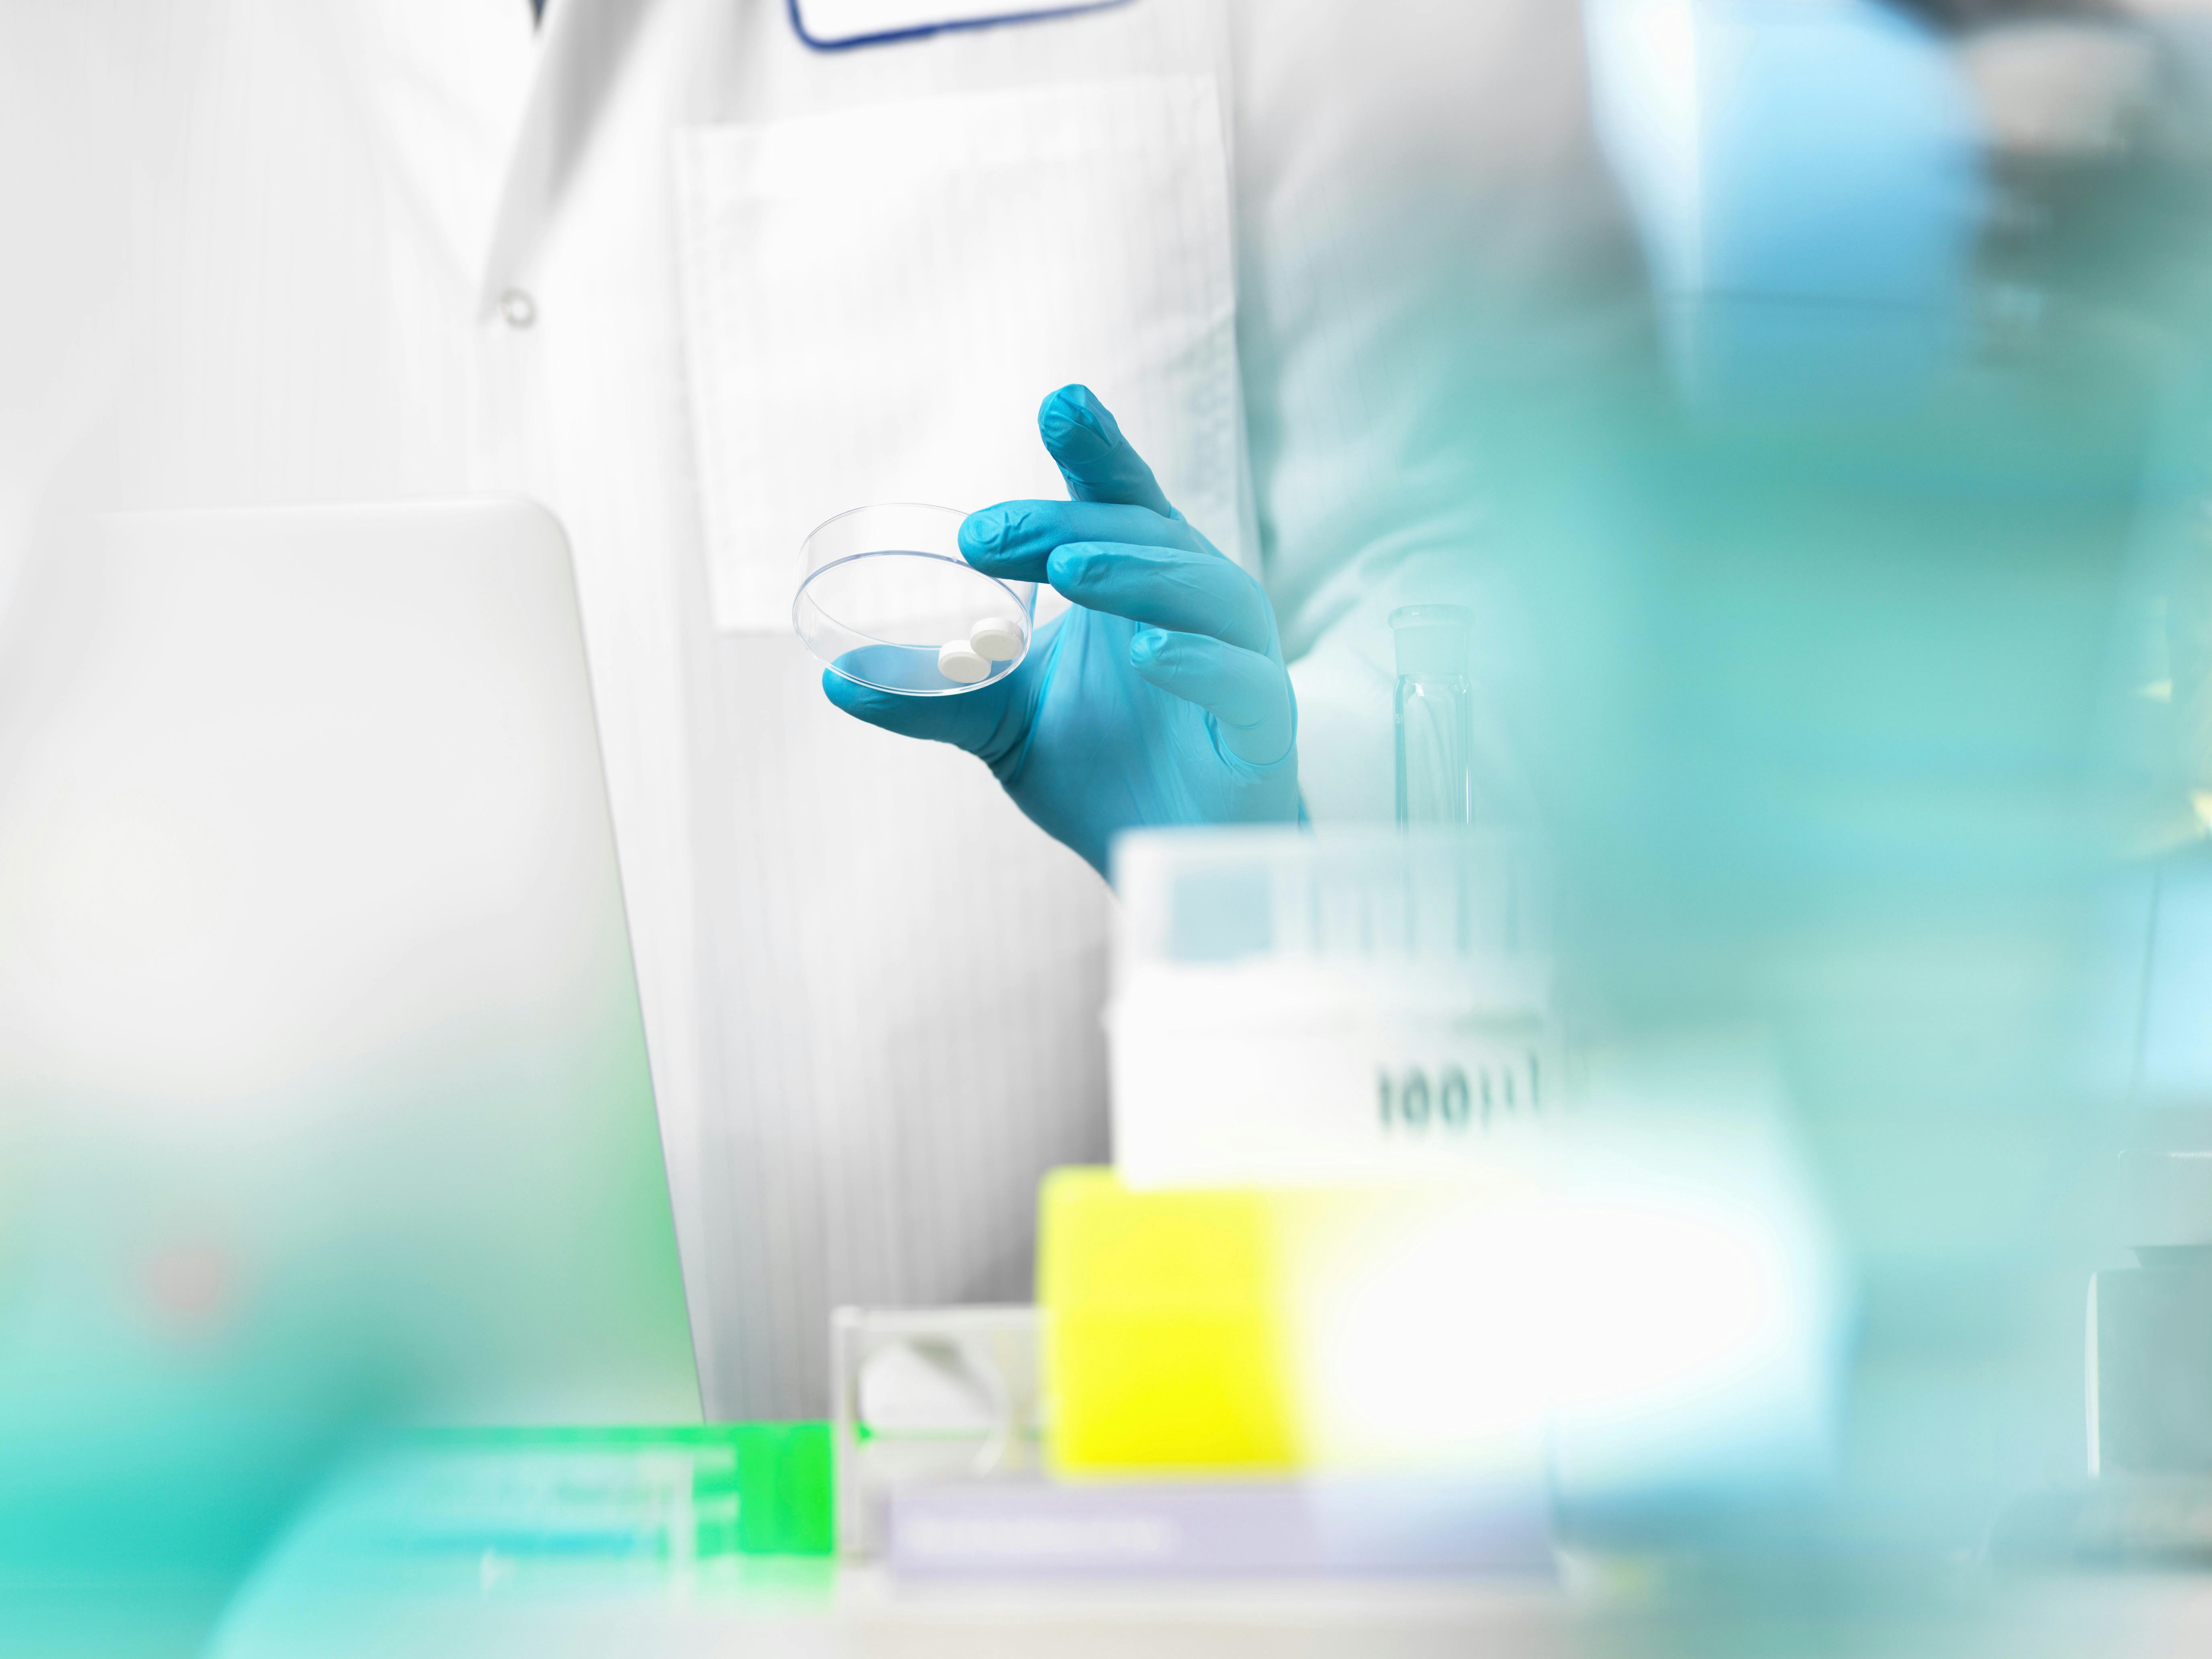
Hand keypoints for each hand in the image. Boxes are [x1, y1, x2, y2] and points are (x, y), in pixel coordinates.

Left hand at [823, 385, 1299, 875]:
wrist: (1169, 856)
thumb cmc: (1103, 765)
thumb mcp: (1003, 721)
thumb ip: (936, 694)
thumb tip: (835, 681)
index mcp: (1139, 582)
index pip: (1119, 499)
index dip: (1097, 448)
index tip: (1058, 404)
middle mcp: (1196, 607)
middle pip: (1148, 536)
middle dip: (1070, 524)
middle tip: (988, 533)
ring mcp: (1240, 663)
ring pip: (1210, 595)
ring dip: (1139, 574)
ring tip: (1071, 569)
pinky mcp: (1264, 730)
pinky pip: (1247, 683)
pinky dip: (1203, 661)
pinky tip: (1152, 649)